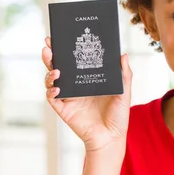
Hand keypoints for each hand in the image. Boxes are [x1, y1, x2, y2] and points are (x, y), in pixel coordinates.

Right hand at [42, 36, 132, 152]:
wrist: (112, 137)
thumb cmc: (118, 116)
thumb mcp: (124, 92)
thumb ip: (124, 74)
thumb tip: (123, 54)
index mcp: (88, 79)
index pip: (74, 60)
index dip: (66, 49)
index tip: (61, 36)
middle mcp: (76, 86)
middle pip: (58, 66)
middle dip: (51, 55)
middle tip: (49, 44)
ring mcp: (68, 97)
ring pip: (52, 80)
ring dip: (50, 72)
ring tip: (56, 68)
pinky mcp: (64, 110)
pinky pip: (52, 98)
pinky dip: (51, 91)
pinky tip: (56, 88)